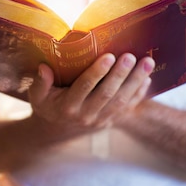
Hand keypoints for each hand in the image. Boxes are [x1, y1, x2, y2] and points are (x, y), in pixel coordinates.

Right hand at [27, 53, 154, 142]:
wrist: (57, 129)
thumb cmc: (48, 104)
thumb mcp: (38, 96)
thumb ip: (40, 83)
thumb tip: (44, 67)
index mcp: (67, 106)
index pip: (84, 87)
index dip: (97, 72)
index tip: (109, 56)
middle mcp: (86, 115)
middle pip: (107, 94)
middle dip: (120, 75)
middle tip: (130, 56)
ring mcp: (101, 120)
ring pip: (121, 101)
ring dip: (135, 81)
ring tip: (147, 62)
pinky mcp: (111, 121)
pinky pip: (128, 108)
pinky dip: (139, 93)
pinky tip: (147, 78)